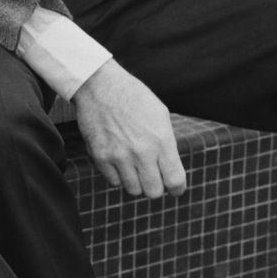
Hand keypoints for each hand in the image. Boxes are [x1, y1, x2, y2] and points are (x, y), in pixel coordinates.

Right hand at [72, 60, 186, 200]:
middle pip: (154, 192)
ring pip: (133, 190)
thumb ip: (167, 144)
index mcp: (161, 140)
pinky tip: (119, 160)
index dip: (177, 188)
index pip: (175, 181)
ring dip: (136, 181)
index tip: (174, 188)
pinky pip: (114, 182)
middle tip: (152, 175)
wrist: (99, 85)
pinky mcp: (100, 157)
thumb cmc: (133, 97)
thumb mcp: (160, 115)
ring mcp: (119, 156)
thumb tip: (170, 167)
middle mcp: (141, 152)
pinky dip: (118, 175)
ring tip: (134, 166)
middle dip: (156, 186)